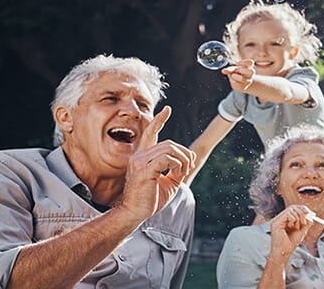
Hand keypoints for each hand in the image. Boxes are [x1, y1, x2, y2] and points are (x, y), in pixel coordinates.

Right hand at [119, 106, 195, 220]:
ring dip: (183, 160)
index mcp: (143, 157)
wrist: (134, 214)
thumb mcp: (168, 183)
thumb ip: (176, 170)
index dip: (159, 120)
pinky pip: (167, 158)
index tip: (167, 109)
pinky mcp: (144, 169)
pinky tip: (178, 173)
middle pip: (169, 143)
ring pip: (170, 149)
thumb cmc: (149, 200)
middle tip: (188, 167)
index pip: (150, 133)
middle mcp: (139, 156)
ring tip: (183, 172)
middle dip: (184, 153)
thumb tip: (188, 161)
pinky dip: (178, 164)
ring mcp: (140, 161)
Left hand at [221, 59, 255, 90]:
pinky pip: (237, 84)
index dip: (243, 62)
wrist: (241, 84)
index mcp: (248, 67)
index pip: (250, 62)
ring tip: (232, 75)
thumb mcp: (234, 70)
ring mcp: (248, 81)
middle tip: (236, 70)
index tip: (235, 63)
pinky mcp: (244, 87)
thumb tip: (223, 70)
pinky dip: (232, 81)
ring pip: (242, 78)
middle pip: (252, 71)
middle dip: (241, 70)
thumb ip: (229, 69)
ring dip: (235, 76)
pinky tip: (232, 80)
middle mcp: (250, 74)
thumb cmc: (238, 74)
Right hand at [267, 205, 314, 259]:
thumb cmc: (290, 244)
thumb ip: (306, 223)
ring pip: (291, 209)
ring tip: (296, 228)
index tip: (311, 214)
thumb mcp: (301, 231)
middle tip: (306, 221)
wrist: (284, 252)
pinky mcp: (275, 222)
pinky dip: (293, 220)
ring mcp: (277, 220)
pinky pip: (288, 214)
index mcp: (285, 220)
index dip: (303, 209)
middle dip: (302, 212)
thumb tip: (311, 216)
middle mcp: (280, 219)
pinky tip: (291, 228)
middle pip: (293, 207)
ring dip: (298, 218)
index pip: (294, 209)